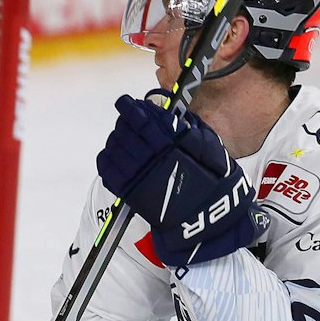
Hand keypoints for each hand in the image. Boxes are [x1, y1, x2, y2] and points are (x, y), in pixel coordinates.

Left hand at [97, 93, 266, 267]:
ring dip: (115, 139)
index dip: (130, 108)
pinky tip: (111, 154)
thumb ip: (187, 128)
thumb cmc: (214, 182)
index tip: (126, 102)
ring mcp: (137, 178)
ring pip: (114, 150)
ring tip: (121, 135)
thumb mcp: (209, 147)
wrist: (207, 218)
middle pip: (125, 133)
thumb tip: (168, 114)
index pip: (142, 120)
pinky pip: (107, 172)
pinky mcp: (129, 194)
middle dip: (123, 122)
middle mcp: (150, 160)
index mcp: (171, 146)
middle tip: (125, 117)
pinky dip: (106, 159)